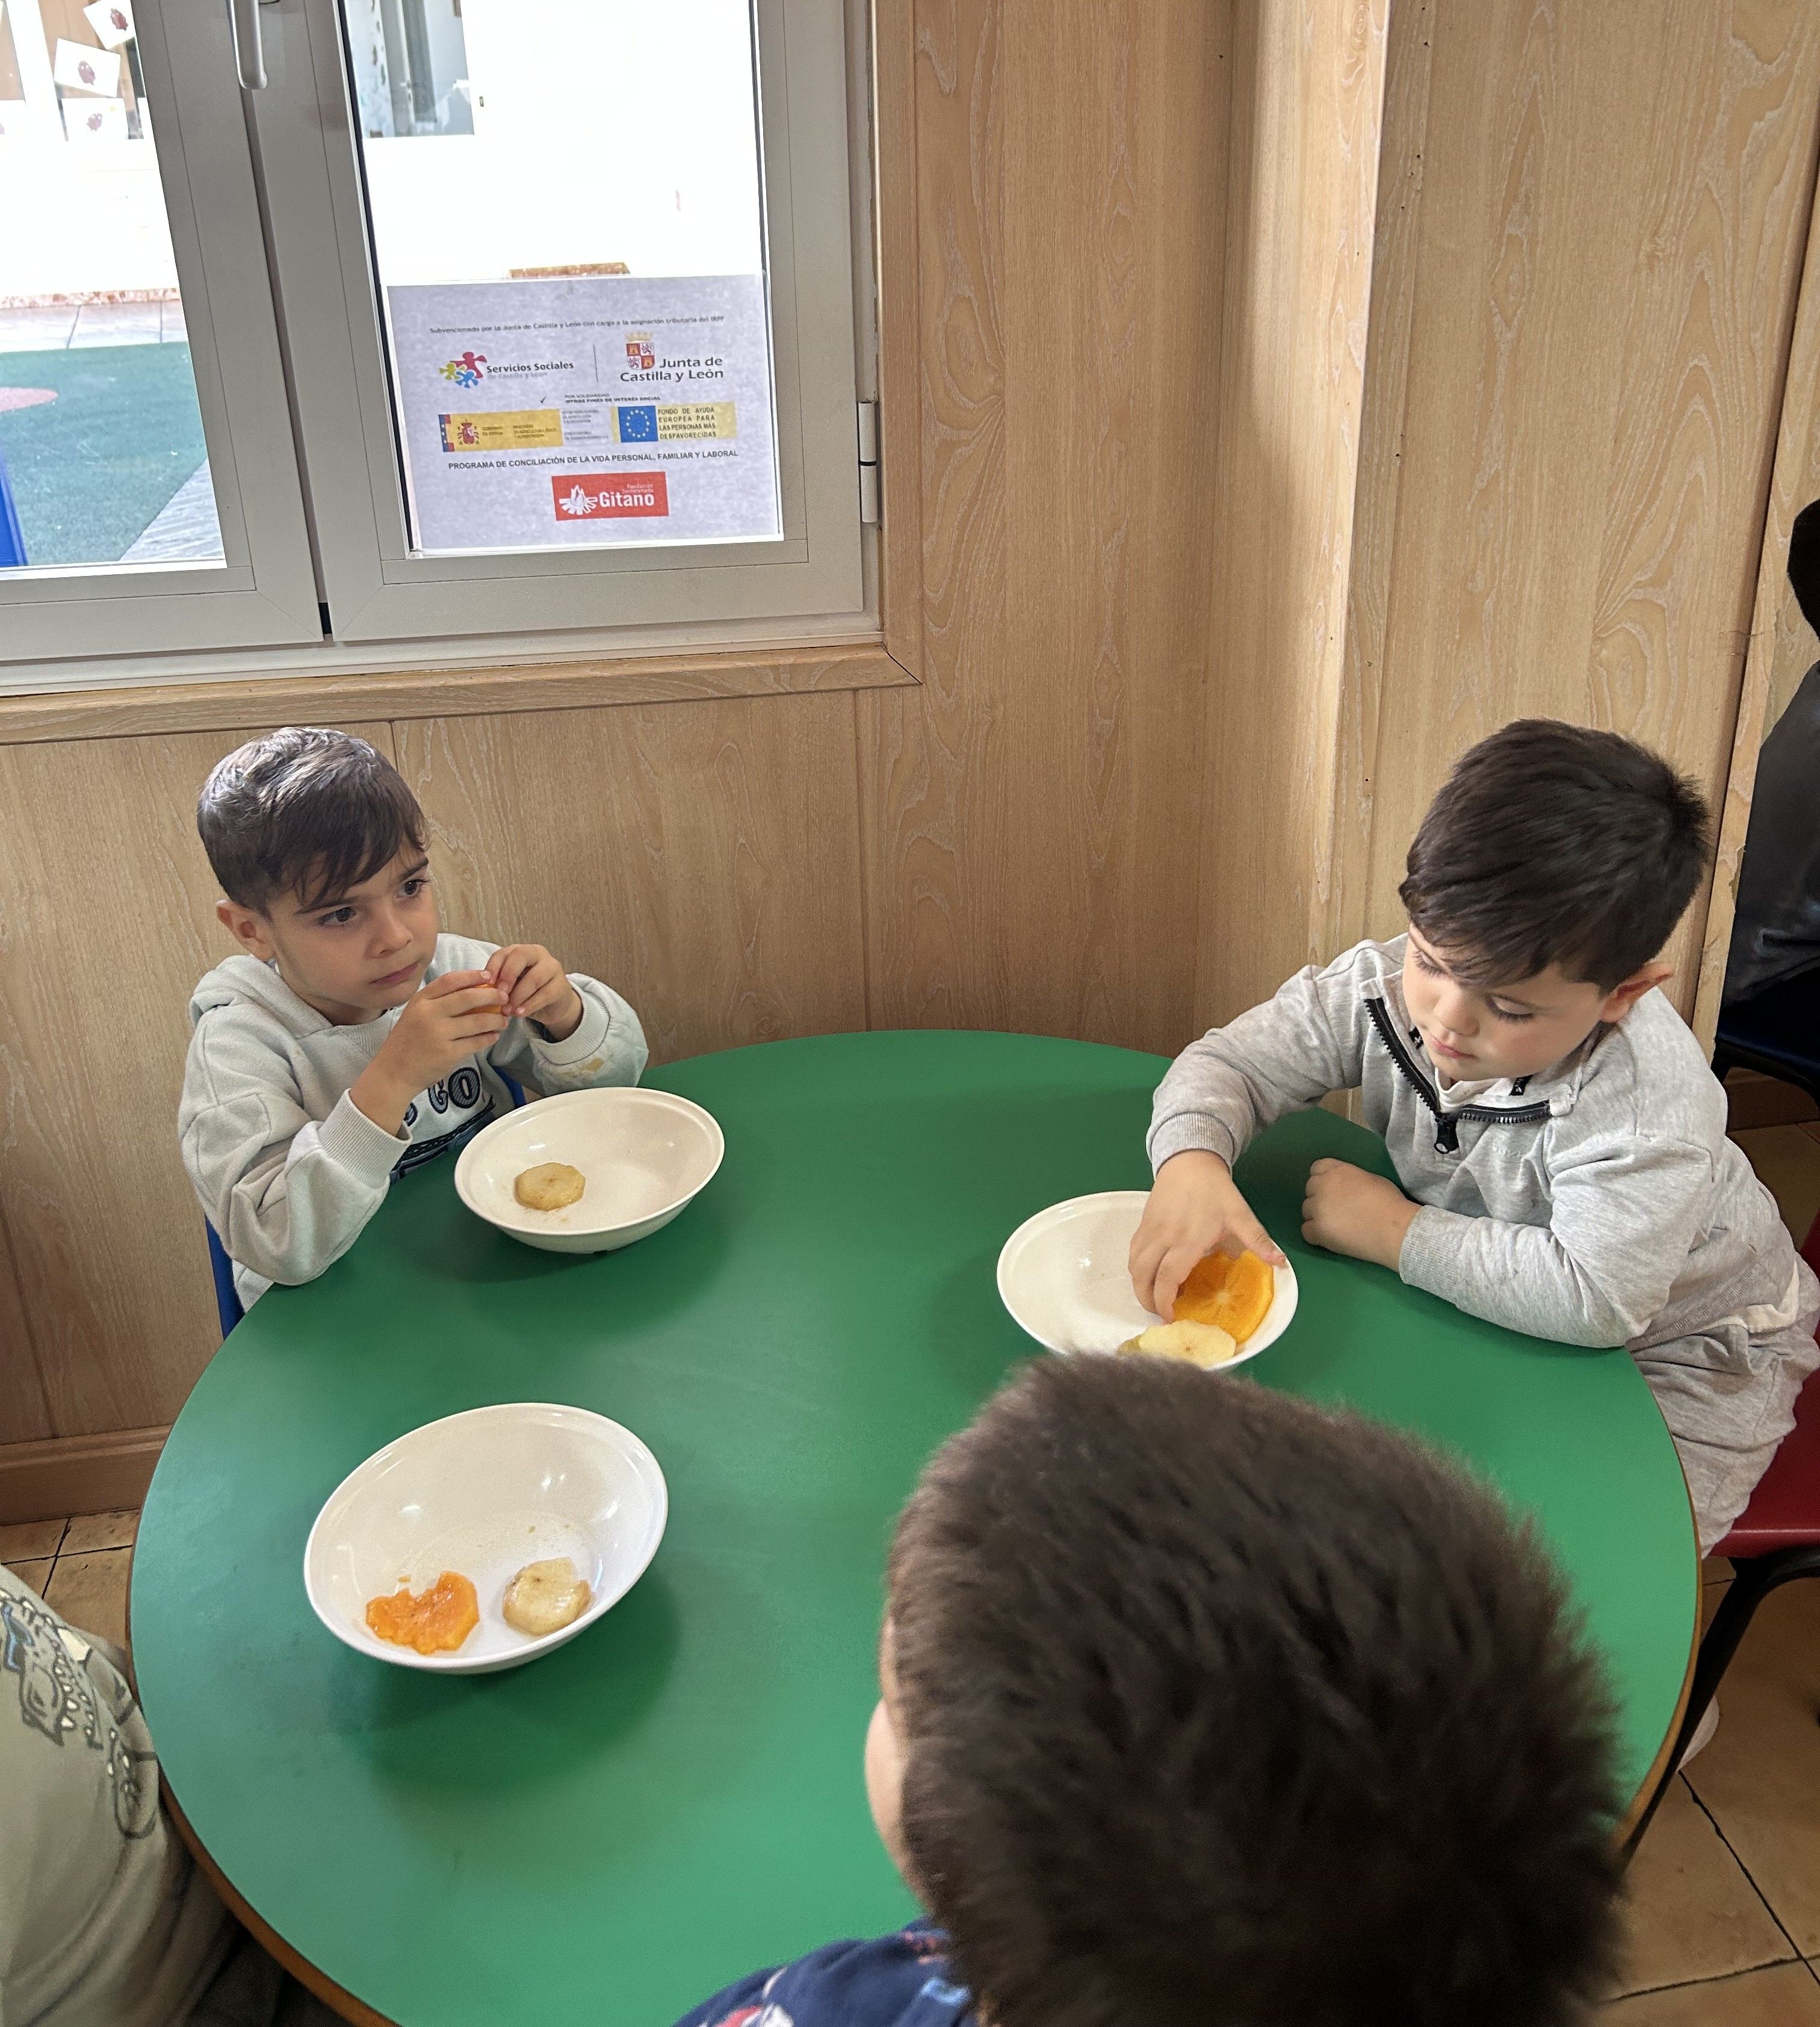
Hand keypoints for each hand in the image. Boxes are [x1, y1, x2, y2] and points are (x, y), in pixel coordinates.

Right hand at [350, 970, 506, 1134]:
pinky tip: (494, 1035)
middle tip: (504, 998)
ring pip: (478, 1020)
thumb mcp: (415, 1014)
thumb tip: (474, 990)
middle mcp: (429, 1014)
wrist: (393, 1073)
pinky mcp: (449, 1053)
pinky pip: (477, 1041)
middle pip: (468, 998)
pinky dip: (489, 1037)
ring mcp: (439, 1034)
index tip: (489, 976)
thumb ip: (438, 1002)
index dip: (472, 976)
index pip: (450, 980)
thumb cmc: (407, 1041)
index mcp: (420, 1001)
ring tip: (503, 1020)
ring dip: (496, 1019)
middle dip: (492, 996)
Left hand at [484, 944, 582, 1040]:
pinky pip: (545, 994)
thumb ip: (498, 984)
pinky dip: (530, 1005)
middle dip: (507, 975)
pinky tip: (520, 1014)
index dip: (493, 967)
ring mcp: (553, 968)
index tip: (486, 984)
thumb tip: (480, 991)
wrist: (553, 1006)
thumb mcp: (510, 986)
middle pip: (521, 955)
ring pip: (534, 977)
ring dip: (518, 996)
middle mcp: (538, 954)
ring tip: (507, 1011)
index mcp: (521, 951)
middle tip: (499, 994)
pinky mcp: (562, 985)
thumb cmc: (526, 993)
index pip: (504, 952)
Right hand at [1129, 1149, 1286, 1321]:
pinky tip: (1149, 1274)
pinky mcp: (1142, 1224)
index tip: (1171, 1317)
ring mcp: (1149, 1230)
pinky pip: (1133, 1252)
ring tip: (1153, 1298)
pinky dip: (1137, 1269)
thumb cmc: (1215, 1191)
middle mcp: (1163, 1237)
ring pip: (1134, 1265)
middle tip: (1160, 1314)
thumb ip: (1258, 1240)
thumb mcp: (1241, 1214)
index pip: (1168, 1276)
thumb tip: (1281, 1262)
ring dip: (1139, 1286)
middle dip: (1147, 1300)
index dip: (1165, 1300)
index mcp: (1187, 1239)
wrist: (1189, 1161)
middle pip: (1143, 1275)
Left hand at [1300, 1157, 1418, 1268]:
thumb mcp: (1370, 1178)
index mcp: (1336, 1170)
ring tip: (1336, 1226)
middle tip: (1338, 1210)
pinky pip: (1306, 1231)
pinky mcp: (1318, 1230)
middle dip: (1321, 1198)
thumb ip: (1350, 1178)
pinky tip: (1331, 1238)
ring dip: (1318, 1216)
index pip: (1317, 1168)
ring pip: (1307, 1211)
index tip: (1334, 1189)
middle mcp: (1322, 1186)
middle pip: (1310, 1189)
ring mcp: (1317, 1209)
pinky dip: (1316, 1235)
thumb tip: (1346, 1188)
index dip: (1324, 1179)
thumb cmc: (1388, 1202)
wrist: (1393, 1229)